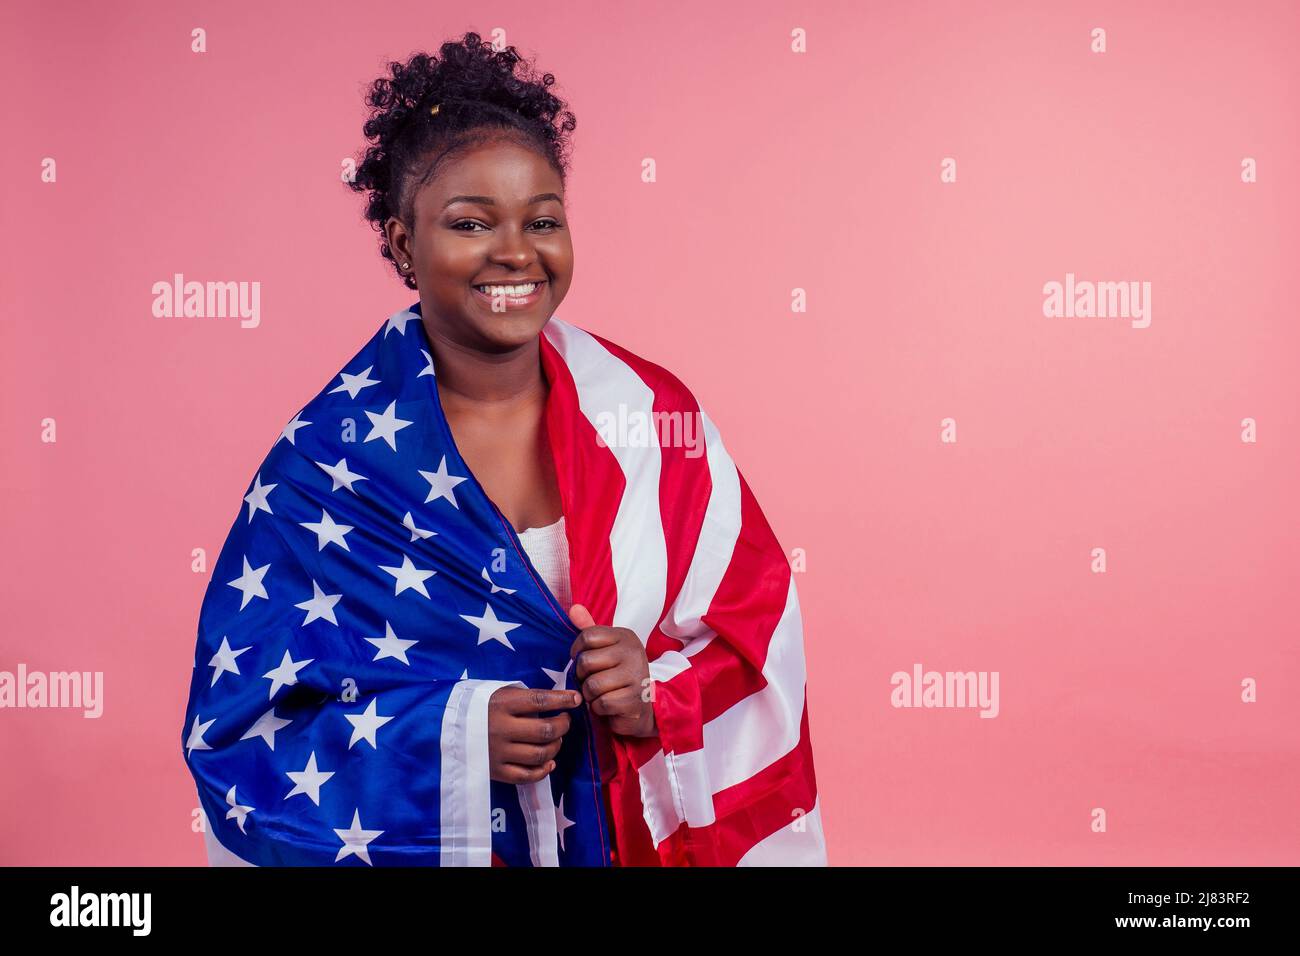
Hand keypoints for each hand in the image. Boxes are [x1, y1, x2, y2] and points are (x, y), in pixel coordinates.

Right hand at [486, 686, 582, 783]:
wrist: (444, 728)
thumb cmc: (477, 707)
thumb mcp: (497, 693)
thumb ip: (523, 698)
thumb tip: (558, 699)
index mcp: (501, 704)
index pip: (540, 700)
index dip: (562, 700)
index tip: (576, 699)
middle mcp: (500, 728)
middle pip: (545, 730)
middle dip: (563, 725)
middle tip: (565, 721)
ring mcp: (498, 752)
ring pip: (540, 754)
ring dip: (556, 746)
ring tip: (556, 739)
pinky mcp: (495, 771)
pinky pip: (527, 775)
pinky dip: (543, 770)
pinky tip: (549, 761)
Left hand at [568, 604, 656, 737]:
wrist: (641, 708)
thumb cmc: (617, 676)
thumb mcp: (605, 649)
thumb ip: (589, 628)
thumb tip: (574, 608)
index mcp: (625, 636)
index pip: (587, 636)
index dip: (577, 652)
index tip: (584, 662)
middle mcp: (634, 652)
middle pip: (585, 661)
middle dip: (582, 677)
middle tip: (593, 681)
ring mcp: (637, 676)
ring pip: (591, 685)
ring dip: (589, 695)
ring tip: (600, 694)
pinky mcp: (635, 700)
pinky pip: (601, 703)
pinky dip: (599, 709)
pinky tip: (609, 706)